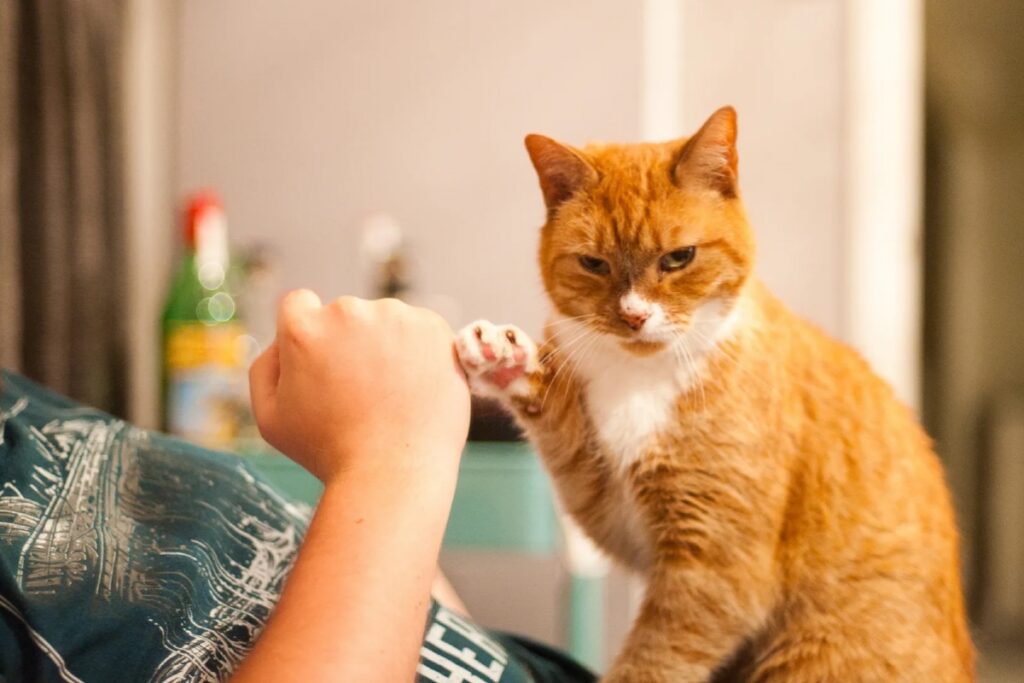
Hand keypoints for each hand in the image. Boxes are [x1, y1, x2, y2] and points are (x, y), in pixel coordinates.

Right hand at [249, 290, 469, 483]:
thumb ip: (265, 368)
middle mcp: (348, 311)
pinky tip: (415, 387)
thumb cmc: (329, 452)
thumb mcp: (270, 417)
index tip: (325, 365)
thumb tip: (282, 340)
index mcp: (303, 327)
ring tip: (391, 395)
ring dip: (387, 345)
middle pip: (344, 315)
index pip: (299, 305)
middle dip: (349, 344)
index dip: (310, 337)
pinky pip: (420, 329)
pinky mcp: (432, 327)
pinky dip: (419, 350)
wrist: (394, 473)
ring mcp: (394, 316)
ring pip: (385, 320)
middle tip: (361, 393)